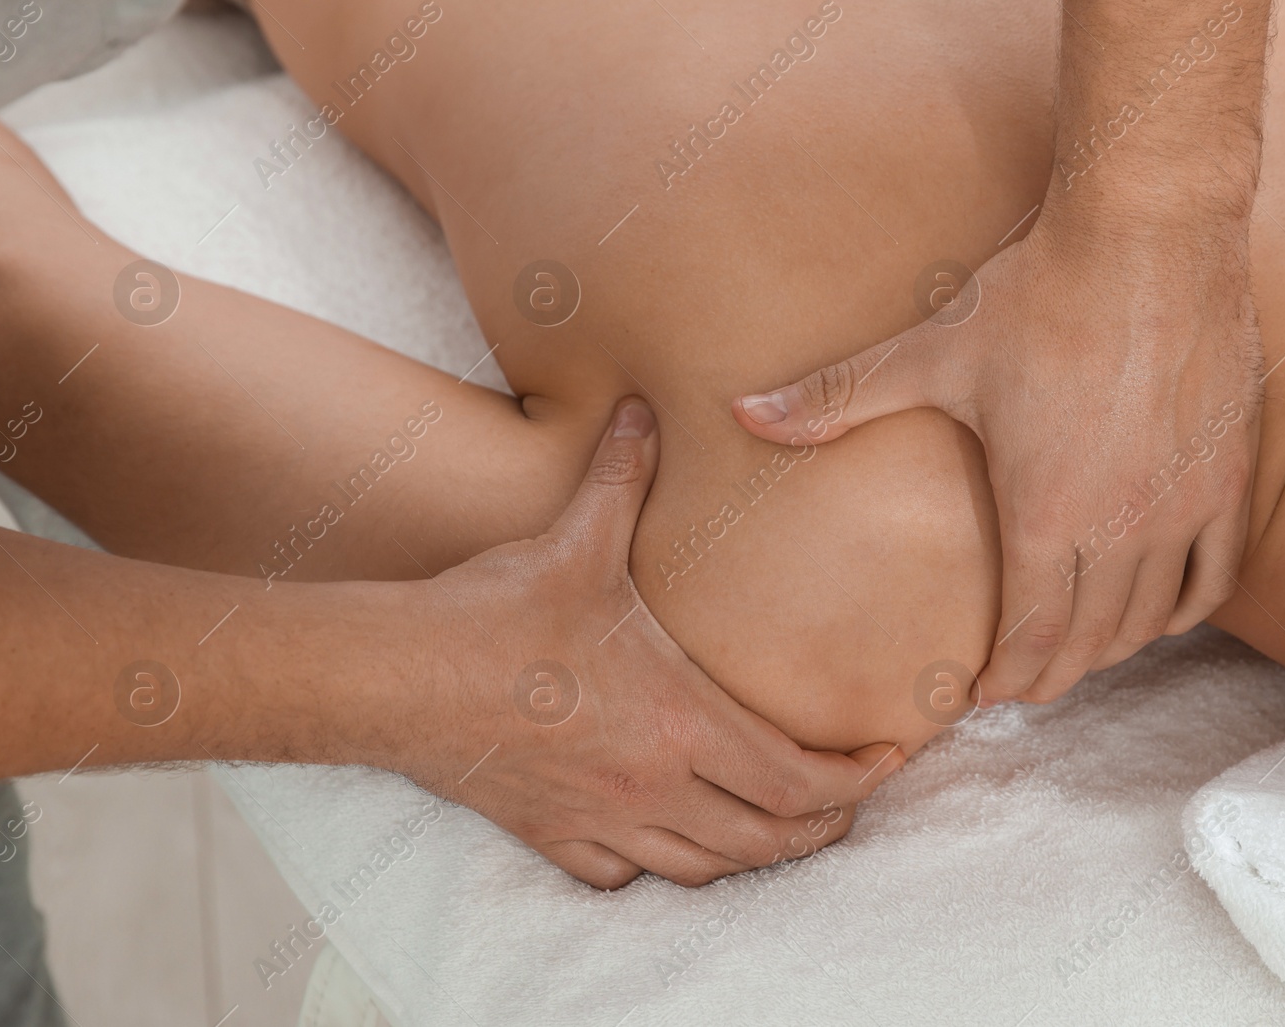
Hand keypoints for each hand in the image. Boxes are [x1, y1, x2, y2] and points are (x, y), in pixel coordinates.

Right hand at [400, 398, 902, 887]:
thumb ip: (625, 477)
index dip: (856, 780)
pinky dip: (658, 867)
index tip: (886, 762)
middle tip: (849, 802)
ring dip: (755, 855)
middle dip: (823, 828)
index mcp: (680, 720)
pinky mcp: (549, 835)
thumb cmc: (496, 615)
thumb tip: (644, 407)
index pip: (799, 780)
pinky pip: (622, 877)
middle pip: (769, 840)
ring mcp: (601, 819)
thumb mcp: (578, 540)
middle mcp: (653, 783)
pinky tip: (665, 842)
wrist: (398, 678)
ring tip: (779, 828)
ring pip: (704, 868)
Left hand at [732, 214, 1261, 703]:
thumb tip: (741, 411)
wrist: (1150, 230)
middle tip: (1023, 685)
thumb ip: (836, 397)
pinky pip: (1215, 575)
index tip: (983, 693)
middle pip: (1089, 643)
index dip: (1006, 678)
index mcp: (1046, 514)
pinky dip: (1184, 609)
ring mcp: (1185, 504)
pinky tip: (1158, 615)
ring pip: (1149, 618)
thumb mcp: (931, 352)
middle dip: (1049, 675)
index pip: (1030, 638)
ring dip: (1110, 649)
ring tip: (1077, 654)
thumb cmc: (1038, 294)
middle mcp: (1122, 525)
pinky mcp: (1230, 473)